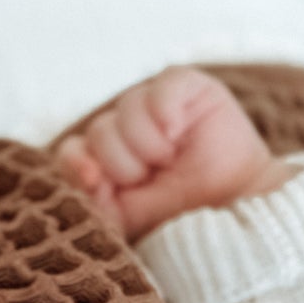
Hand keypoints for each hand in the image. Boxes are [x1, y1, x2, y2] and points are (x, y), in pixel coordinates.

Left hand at [55, 67, 293, 241]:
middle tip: (153, 179)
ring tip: (170, 160)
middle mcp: (128, 128)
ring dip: (146, 144)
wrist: (230, 214)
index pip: (73, 148)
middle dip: (123, 163)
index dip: (77, 160)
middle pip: (99, 129)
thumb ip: (91, 196)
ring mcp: (157, 106)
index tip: (94, 179)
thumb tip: (83, 167)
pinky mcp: (189, 88)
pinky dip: (164, 110)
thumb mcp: (124, 217)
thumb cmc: (179, 217)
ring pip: (127, 108)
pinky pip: (162, 85)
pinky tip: (175, 133)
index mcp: (108, 158)